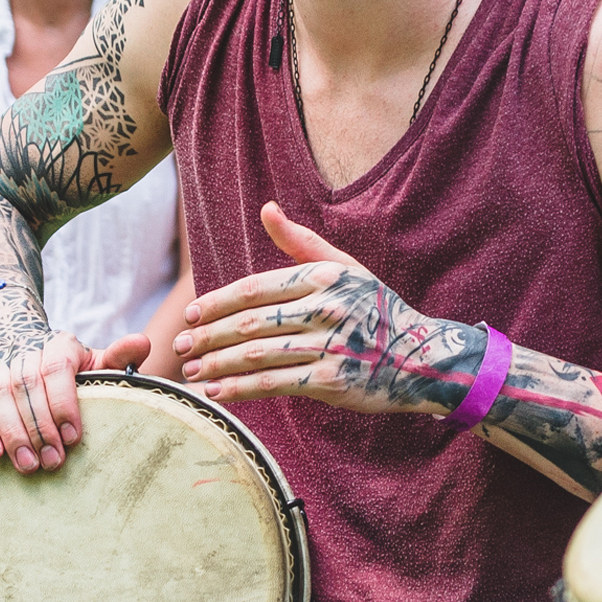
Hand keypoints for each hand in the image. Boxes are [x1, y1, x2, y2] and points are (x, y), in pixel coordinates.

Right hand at [0, 328, 151, 473]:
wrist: (33, 362)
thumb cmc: (76, 375)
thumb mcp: (99, 366)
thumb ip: (119, 358)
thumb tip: (142, 343)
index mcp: (59, 346)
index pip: (56, 368)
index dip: (63, 403)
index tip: (73, 437)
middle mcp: (24, 352)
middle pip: (26, 385)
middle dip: (40, 427)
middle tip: (53, 463)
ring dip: (13, 433)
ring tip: (29, 466)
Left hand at [174, 203, 470, 415]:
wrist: (421, 357)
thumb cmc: (375, 310)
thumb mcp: (344, 268)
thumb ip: (301, 242)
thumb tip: (267, 208)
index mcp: (323, 278)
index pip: (256, 288)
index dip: (219, 301)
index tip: (192, 313)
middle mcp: (325, 309)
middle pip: (251, 323)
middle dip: (209, 335)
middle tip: (181, 344)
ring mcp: (330, 346)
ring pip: (258, 355)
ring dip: (218, 364)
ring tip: (190, 370)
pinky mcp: (332, 382)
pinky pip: (275, 384)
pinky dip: (240, 389)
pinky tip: (216, 392)